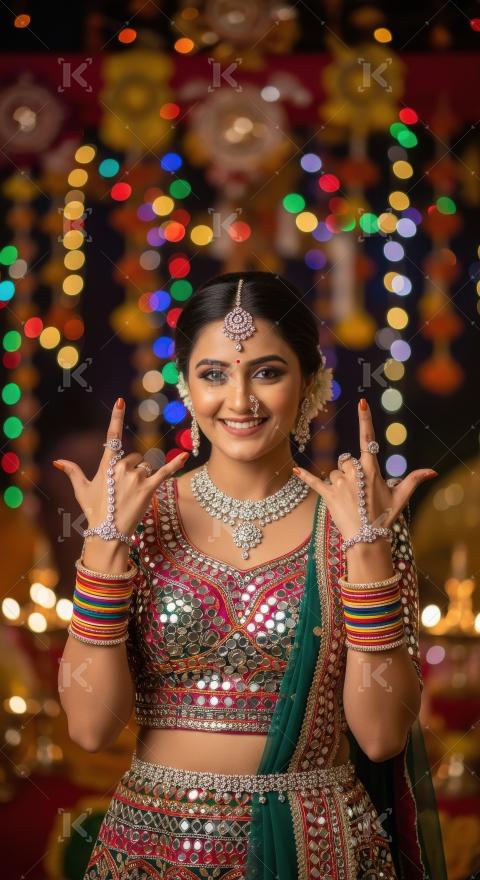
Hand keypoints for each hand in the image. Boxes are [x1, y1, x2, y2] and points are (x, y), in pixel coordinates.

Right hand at [52, 397, 188, 540]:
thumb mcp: (82, 490)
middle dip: (132, 469)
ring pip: (146, 467)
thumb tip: (57, 462)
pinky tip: (186, 455)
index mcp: (107, 466)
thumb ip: (72, 472)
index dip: (116, 418)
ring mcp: (136, 478)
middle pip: (135, 458)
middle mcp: (122, 468)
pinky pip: (165, 472)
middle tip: (123, 490)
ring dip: (143, 477)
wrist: (108, 533)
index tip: (120, 401)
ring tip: (133, 495)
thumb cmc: (94, 511)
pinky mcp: (149, 489)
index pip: (111, 437)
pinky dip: (175, 464)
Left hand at [292, 398, 437, 545]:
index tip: (362, 402)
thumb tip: (432, 471)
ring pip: (335, 473)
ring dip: (340, 482)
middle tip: (360, 491)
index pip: (367, 440)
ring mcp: (340, 484)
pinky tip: (294, 470)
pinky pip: (314, 482)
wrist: (367, 540)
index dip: (365, 420)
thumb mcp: (401, 497)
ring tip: (349, 500)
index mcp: (371, 470)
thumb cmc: (385, 517)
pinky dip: (304, 476)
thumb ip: (414, 480)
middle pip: (347, 460)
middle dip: (351, 471)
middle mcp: (354, 473)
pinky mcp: (328, 495)